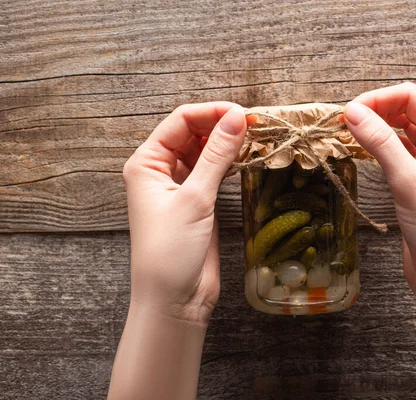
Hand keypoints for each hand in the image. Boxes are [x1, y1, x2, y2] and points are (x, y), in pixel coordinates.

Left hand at [122, 102, 246, 323]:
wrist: (174, 299)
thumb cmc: (170, 251)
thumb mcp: (194, 199)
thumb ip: (216, 156)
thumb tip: (237, 118)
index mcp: (146, 163)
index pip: (180, 122)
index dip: (211, 113)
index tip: (243, 113)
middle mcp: (160, 170)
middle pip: (193, 133)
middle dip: (221, 125)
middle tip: (255, 124)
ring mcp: (180, 186)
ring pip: (205, 151)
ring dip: (227, 142)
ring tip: (256, 137)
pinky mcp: (198, 201)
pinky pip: (214, 171)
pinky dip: (230, 161)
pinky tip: (247, 156)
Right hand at [343, 83, 415, 298]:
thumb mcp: (408, 183)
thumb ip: (381, 143)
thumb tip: (353, 112)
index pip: (415, 99)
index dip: (380, 99)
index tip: (349, 111)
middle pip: (408, 110)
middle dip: (377, 110)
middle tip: (344, 121)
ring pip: (401, 130)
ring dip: (377, 127)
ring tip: (348, 131)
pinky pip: (398, 151)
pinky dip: (380, 146)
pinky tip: (362, 147)